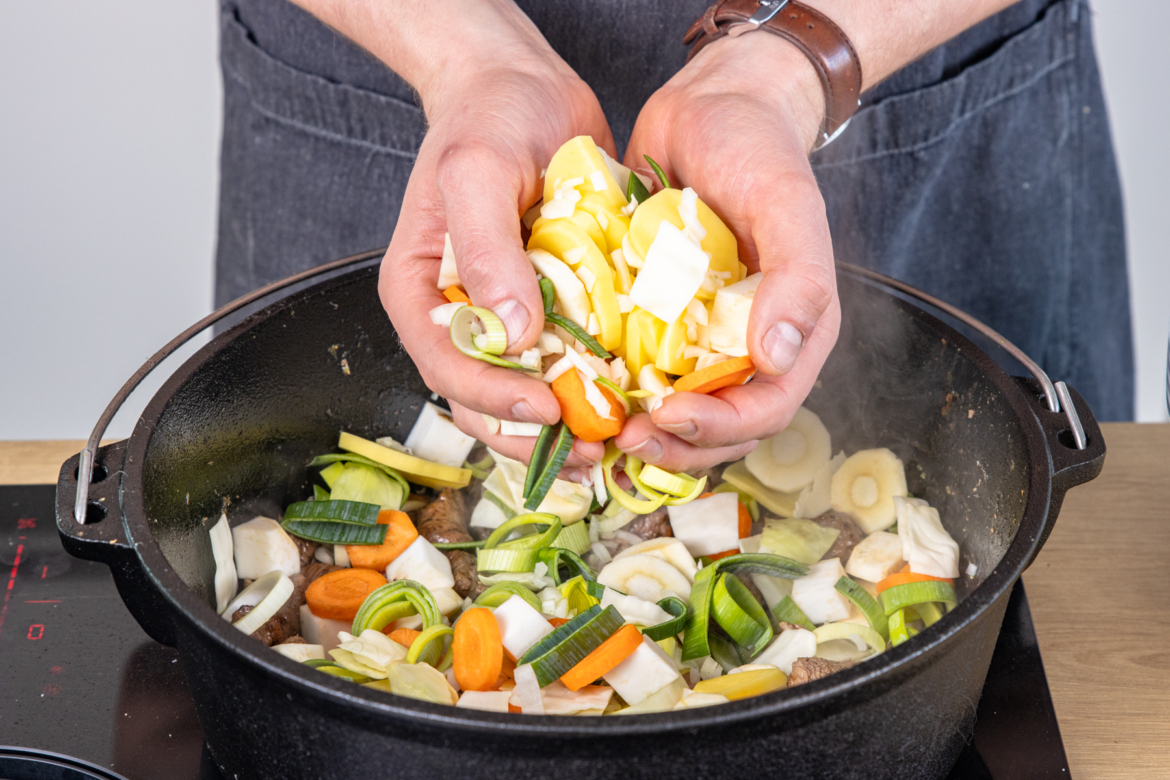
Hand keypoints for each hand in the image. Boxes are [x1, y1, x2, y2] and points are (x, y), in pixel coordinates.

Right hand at [377, 6, 611, 467]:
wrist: (522, 88)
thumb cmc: (487, 119)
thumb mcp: (477, 173)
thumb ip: (486, 253)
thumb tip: (511, 336)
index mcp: (419, 294)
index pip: (444, 366)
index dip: (493, 396)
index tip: (546, 407)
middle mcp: (455, 316)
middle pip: (480, 399)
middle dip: (531, 432)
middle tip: (589, 448)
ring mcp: (501, 317)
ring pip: (519, 394)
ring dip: (560, 428)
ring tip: (608, 443)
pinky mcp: (544, 309)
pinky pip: (560, 364)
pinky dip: (587, 390)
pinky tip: (623, 404)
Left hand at [616, 33, 841, 471]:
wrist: (708, 107)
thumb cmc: (757, 148)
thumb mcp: (786, 203)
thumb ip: (798, 279)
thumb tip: (779, 357)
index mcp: (794, 331)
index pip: (767, 410)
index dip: (719, 428)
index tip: (667, 418)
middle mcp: (748, 345)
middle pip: (720, 429)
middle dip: (675, 445)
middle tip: (622, 438)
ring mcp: (701, 336)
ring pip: (679, 413)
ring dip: (645, 433)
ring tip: (602, 427)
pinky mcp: (659, 320)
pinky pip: (641, 373)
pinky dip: (618, 391)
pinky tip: (582, 390)